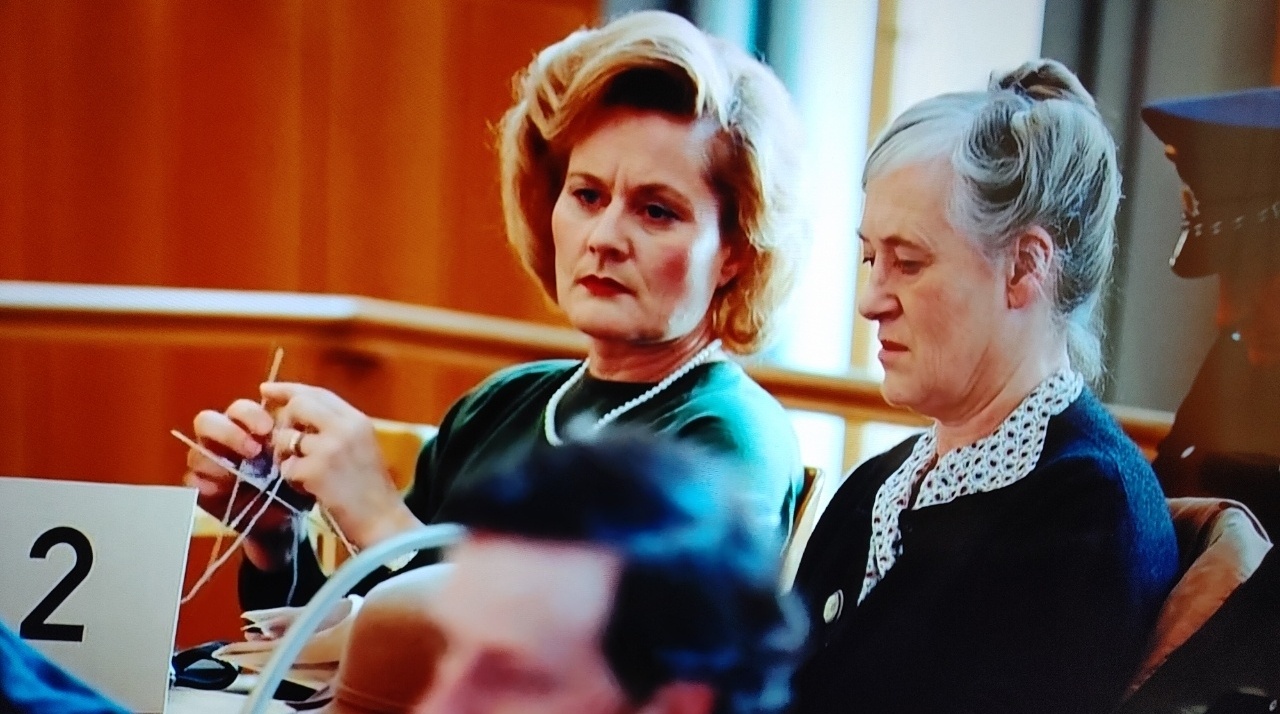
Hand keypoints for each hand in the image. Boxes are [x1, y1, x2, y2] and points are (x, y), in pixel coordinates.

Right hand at [184, 399, 297, 569]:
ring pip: (196, 451)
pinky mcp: (201, 488)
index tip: (267, 428)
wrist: (284, 518)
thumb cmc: (291, 481)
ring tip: (235, 474)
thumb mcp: (299, 461)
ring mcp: (208, 463)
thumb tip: (293, 430)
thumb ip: (294, 442)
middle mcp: (223, 440)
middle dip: (228, 433)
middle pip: (207, 421)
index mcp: (247, 427)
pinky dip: (203, 484)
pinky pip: (191, 481)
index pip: (239, 409)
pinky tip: (217, 490)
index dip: (250, 415)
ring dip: (213, 460)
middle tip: (253, 450)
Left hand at [261, 382, 419, 548]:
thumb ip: (336, 428)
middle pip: (298, 406)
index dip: (289, 389)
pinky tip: (307, 489)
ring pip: (286, 437)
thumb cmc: (370, 490)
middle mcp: (346, 428)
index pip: (317, 393)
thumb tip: (296, 411)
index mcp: (358, 420)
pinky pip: (286, 466)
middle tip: (283, 443)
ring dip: (285, 456)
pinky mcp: (317, 471)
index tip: (266, 389)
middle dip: (283, 422)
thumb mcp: (361, 447)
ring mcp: (331, 448)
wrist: (383, 522)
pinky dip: (291, 479)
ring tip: (300, 473)